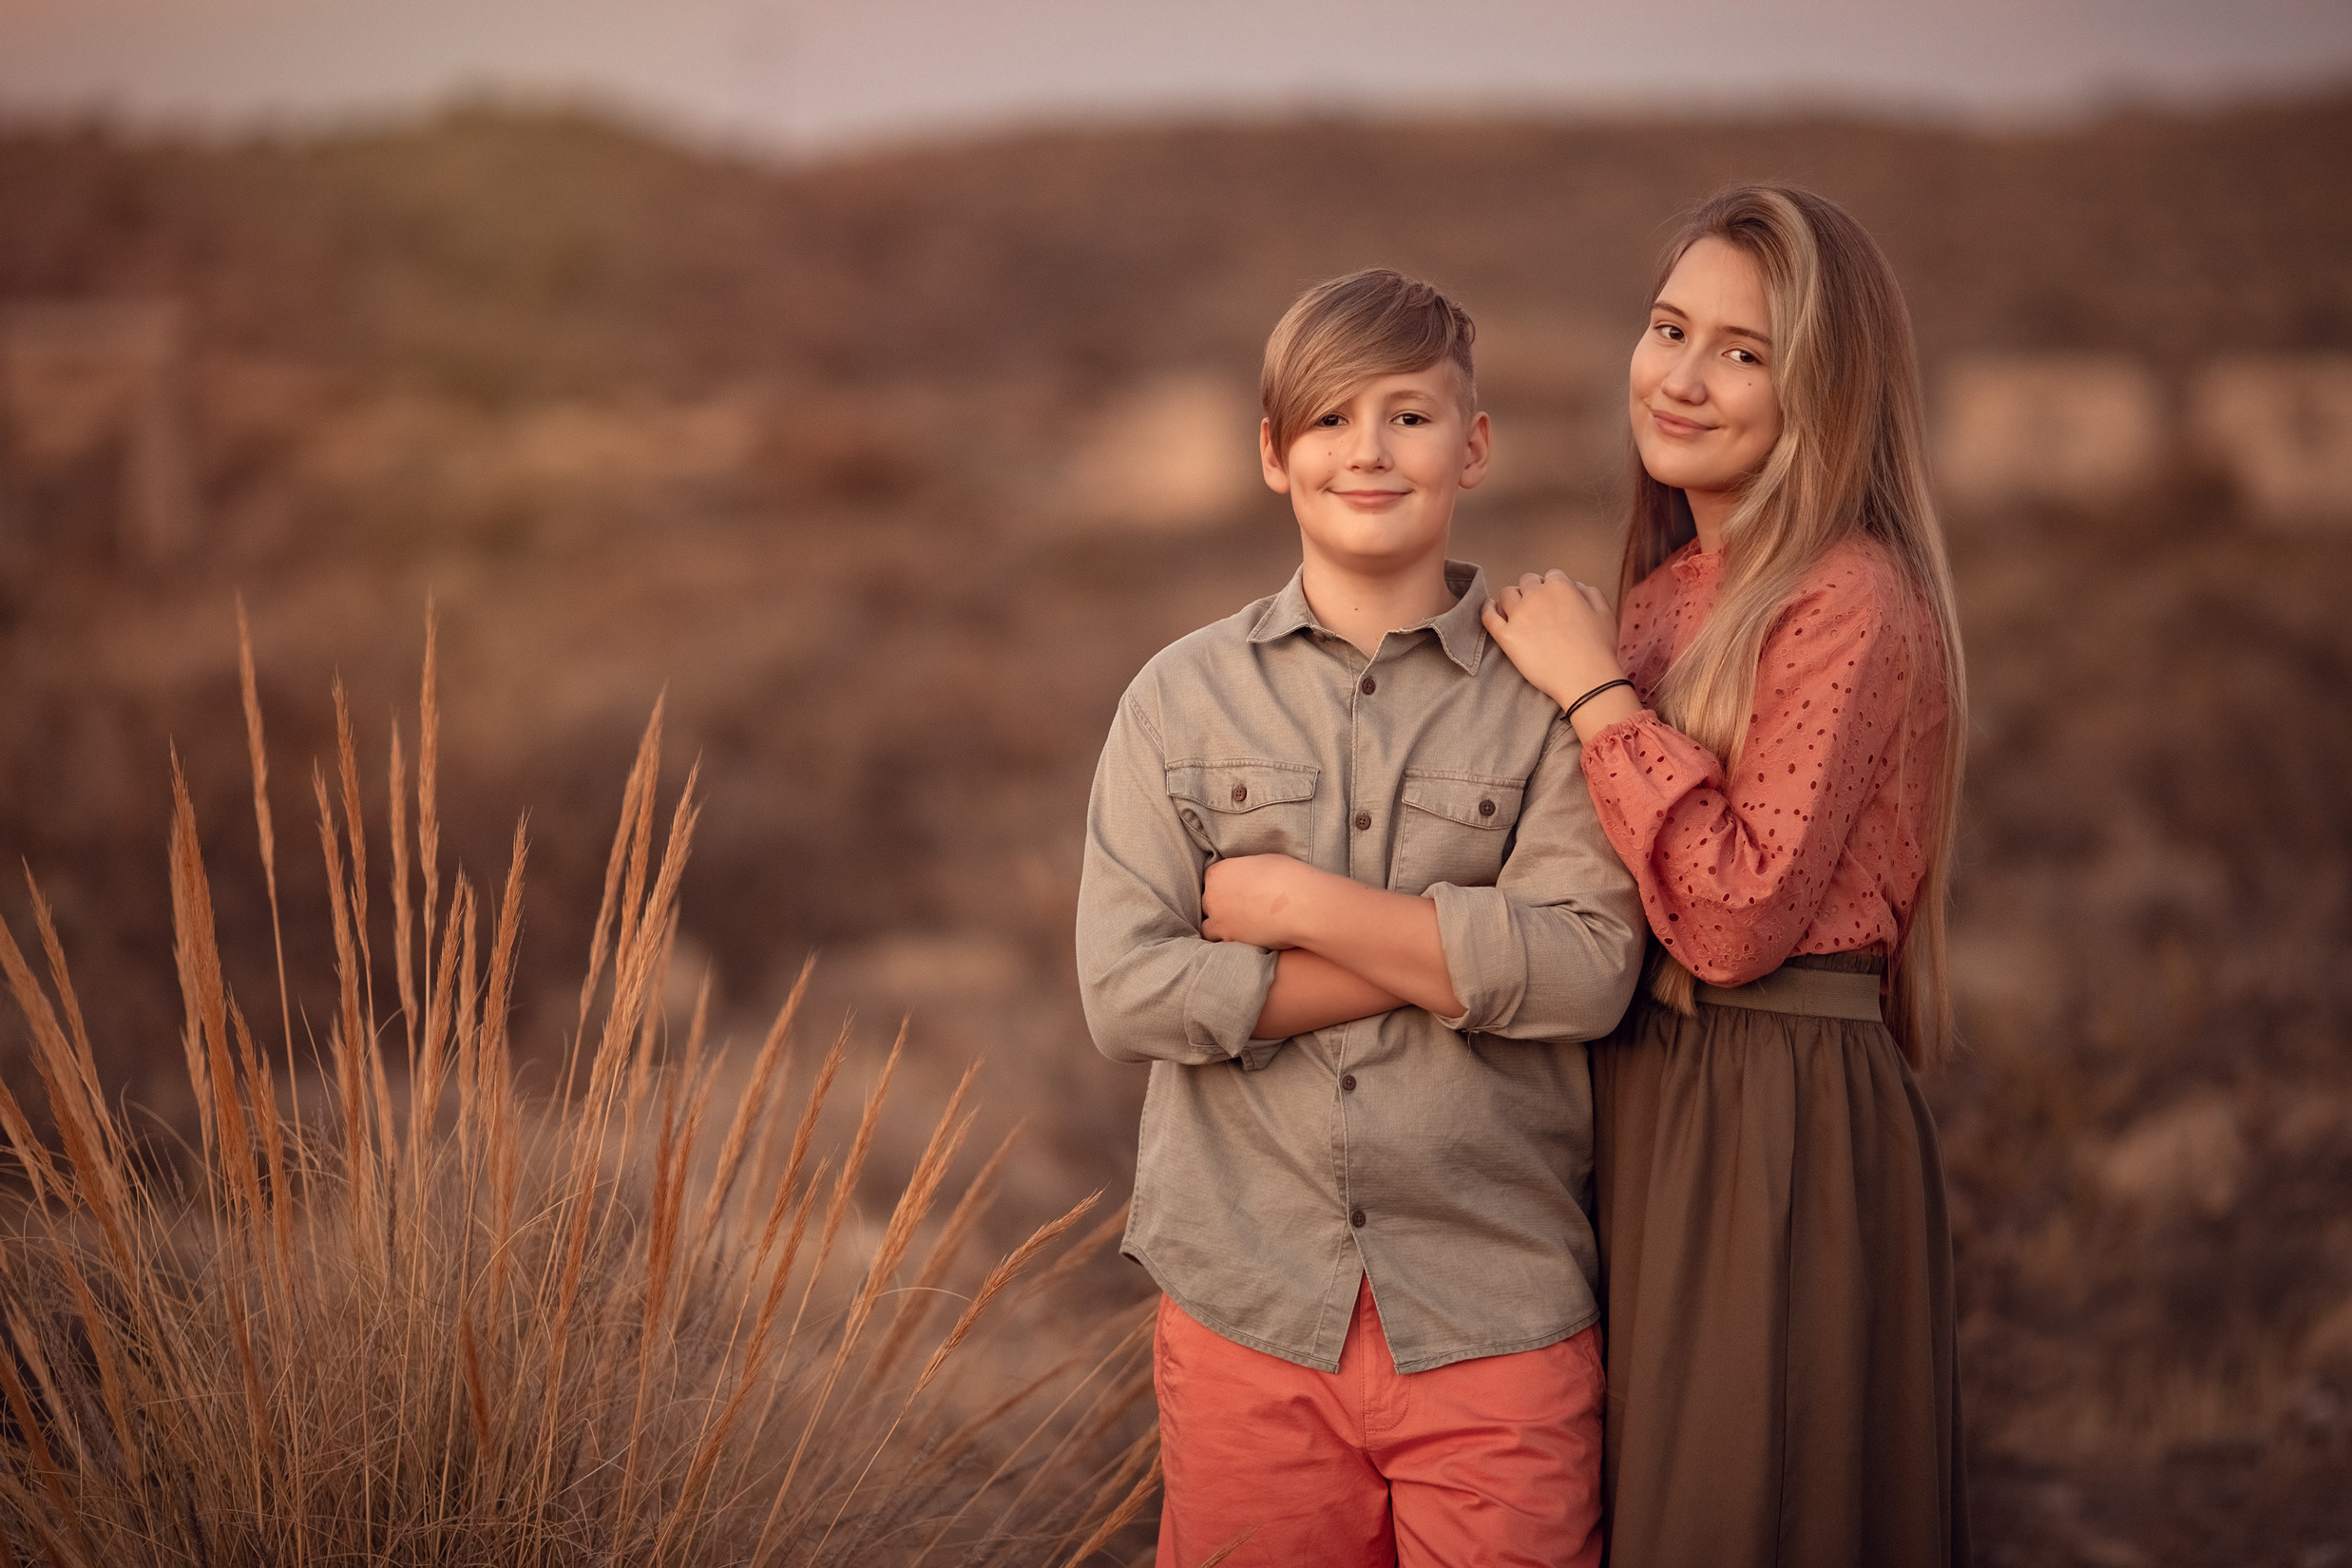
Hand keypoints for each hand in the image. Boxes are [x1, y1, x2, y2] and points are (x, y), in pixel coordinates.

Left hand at [1202, 854, 1327, 949]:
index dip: (1225, 888)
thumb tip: (1249, 878)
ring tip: (1240, 928)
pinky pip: (1221, 943)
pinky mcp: (1230, 939)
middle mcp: (1212, 896)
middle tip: (1241, 910)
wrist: (1300, 904)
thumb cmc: (1287, 877)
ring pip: (1209, 926)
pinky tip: (1243, 940)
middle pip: (1209, 903)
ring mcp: (1219, 920)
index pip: (1212, 881)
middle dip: (1221, 907)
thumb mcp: (1262, 863)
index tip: (1237, 893)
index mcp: (1219, 873)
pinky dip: (1229, 943)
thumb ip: (1246, 873)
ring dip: (1221, 927)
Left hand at [1481, 570, 1624, 709]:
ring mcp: (1519, 615)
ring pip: (1506, 594)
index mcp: (1561, 587)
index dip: (1552, 587)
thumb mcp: (1604, 614)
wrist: (1585, 679)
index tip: (1553, 601)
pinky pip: (1488, 615)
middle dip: (1532, 591)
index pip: (1551, 576)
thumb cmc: (1599, 649)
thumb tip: (1576, 586)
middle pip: (1526, 582)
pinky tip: (1490, 609)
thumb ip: (1590, 593)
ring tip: (1516, 612)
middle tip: (1537, 609)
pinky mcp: (1506, 636)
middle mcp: (1537, 595)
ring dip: (1512, 599)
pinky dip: (1487, 609)